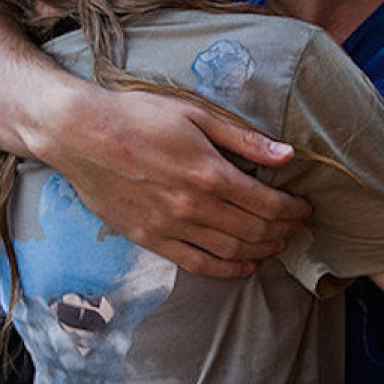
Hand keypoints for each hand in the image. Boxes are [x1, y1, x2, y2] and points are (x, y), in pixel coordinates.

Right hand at [49, 84, 310, 276]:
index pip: (267, 203)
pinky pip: (196, 263)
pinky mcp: (149, 238)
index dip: (293, 209)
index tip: (305, 207)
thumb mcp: (194, 114)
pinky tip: (243, 266)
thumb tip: (286, 154)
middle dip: (283, 231)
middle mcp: (193, 206)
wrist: (79, 135)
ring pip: (230, 251)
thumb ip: (242, 138)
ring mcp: (170, 227)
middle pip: (254, 231)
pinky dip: (226, 269)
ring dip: (261, 251)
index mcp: (209, 173)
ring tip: (277, 245)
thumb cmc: (136, 116)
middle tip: (296, 227)